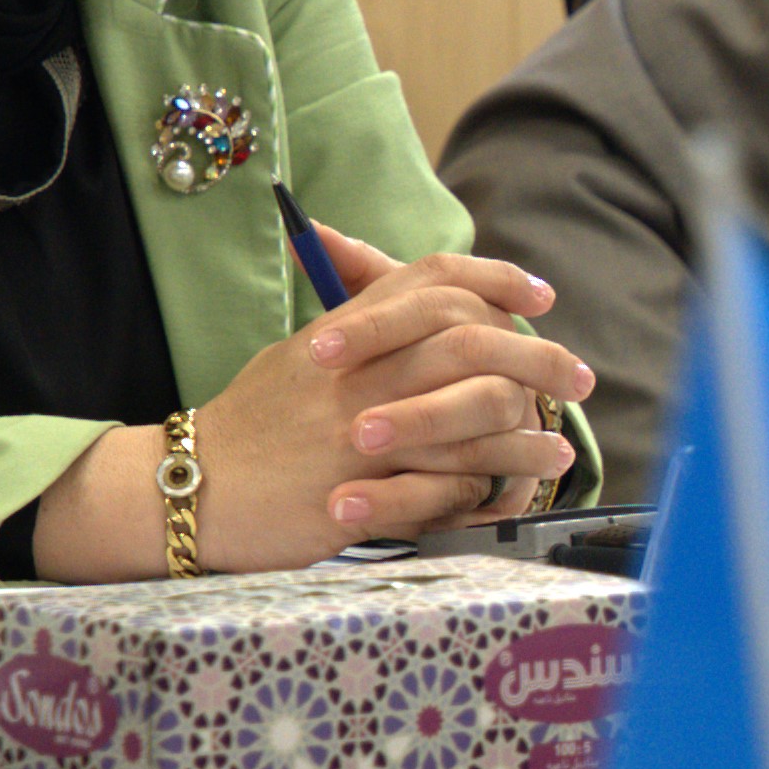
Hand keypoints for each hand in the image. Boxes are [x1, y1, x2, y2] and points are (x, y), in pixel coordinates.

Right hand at [37, 238, 596, 574]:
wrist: (190, 488)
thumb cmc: (248, 427)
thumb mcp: (295, 358)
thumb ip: (358, 327)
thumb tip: (418, 299)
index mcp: (342, 331)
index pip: (431, 280)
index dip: (495, 279)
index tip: (540, 295)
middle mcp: (356, 373)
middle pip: (469, 339)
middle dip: (536, 357)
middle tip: (579, 376)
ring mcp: (358, 431)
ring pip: (468, 410)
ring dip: (527, 426)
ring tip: (562, 440)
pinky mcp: (359, 490)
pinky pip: (443, 481)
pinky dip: (487, 483)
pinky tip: (518, 488)